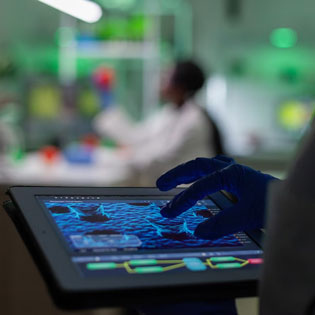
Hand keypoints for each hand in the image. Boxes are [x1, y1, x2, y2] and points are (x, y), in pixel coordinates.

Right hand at [156, 156, 276, 239]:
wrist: (289, 199)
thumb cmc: (270, 204)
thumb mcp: (246, 216)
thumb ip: (221, 224)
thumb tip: (198, 231)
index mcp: (230, 174)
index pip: (199, 187)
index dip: (182, 200)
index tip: (170, 212)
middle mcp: (228, 168)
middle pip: (196, 166)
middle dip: (176, 175)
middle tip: (160, 185)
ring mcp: (231, 169)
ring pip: (202, 165)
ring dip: (185, 172)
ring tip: (170, 181)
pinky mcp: (234, 175)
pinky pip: (211, 169)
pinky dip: (199, 173)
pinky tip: (196, 178)